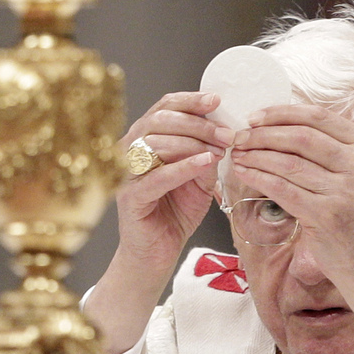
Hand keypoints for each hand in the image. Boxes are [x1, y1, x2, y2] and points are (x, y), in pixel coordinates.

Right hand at [116, 91, 233, 272]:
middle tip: (226, 133)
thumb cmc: (174, 214)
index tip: (216, 100)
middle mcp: (130, 152)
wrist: (157, 253)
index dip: (189, 101)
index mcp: (144, 141)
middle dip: (198, 123)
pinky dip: (183, 167)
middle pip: (160, 120)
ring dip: (194, 143)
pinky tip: (205, 162)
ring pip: (156, 143)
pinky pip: (157, 176)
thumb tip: (224, 132)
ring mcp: (126, 174)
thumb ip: (206, 154)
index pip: (163, 108)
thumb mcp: (198, 179)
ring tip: (220, 150)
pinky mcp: (130, 198)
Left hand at [229, 103, 353, 278]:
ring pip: (288, 163)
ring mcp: (344, 190)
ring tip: (238, 154)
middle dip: (263, 135)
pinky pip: (283, 189)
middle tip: (239, 137)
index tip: (255, 117)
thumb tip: (278, 128)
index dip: (282, 114)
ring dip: (256, 156)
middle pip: (300, 137)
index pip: (318, 117)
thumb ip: (328, 150)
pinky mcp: (326, 214)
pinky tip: (244, 173)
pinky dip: (258, 178)